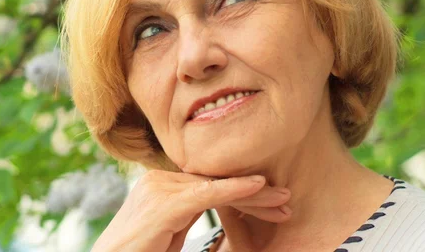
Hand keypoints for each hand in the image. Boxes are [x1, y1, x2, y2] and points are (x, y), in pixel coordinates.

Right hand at [91, 170, 290, 251]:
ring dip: (253, 195)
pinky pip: (206, 194)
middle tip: (285, 200)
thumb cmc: (140, 251)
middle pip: (214, 182)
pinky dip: (234, 190)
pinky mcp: (163, 204)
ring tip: (283, 202)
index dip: (242, 191)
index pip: (209, 182)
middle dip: (253, 194)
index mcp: (160, 183)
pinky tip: (258, 188)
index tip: (272, 201)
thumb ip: (190, 210)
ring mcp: (159, 188)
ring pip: (215, 186)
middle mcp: (159, 179)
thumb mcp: (172, 228)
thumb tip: (219, 200)